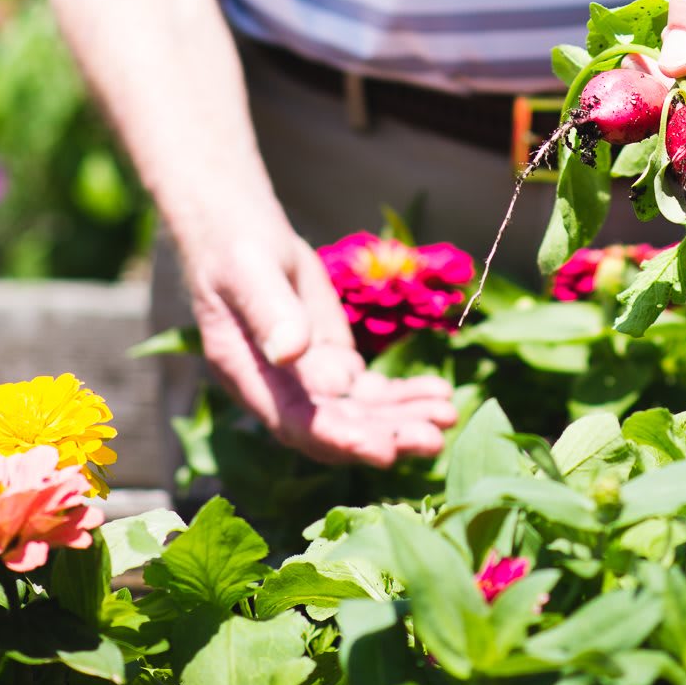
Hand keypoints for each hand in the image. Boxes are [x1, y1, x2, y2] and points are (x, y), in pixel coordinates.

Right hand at [180, 212, 455, 466]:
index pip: (296, 423)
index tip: (383, 449)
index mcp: (248, 377)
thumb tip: (291, 353)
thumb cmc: (236, 248)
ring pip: (360, 414)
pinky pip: (372, 391)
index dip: (340, 439)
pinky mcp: (333, 365)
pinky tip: (440, 396)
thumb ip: (270, 311)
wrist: (242, 235)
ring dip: (403, 419)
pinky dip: (405, 396)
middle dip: (385, 435)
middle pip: (336, 428)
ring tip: (448, 415)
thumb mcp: (250, 272)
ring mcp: (310, 382)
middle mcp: (280, 392)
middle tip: (433, 438)